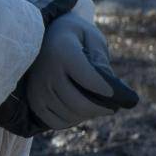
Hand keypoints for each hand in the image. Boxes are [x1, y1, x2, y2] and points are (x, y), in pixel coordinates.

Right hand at [0, 0, 137, 137]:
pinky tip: (79, 112)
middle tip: (113, 108)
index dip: (109, 92)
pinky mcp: (34, 100)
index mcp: (62, 52)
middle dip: (101, 109)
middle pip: (79, 104)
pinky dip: (71, 121)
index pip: (90, 80)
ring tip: (96, 108)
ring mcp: (38, 88)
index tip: (121, 97)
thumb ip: (100, 57)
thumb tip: (110, 85)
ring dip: (87, 115)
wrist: (39, 33)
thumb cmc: (73, 35)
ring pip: (69, 115)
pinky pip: (55, 122)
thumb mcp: (90, 36)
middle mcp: (46, 72)